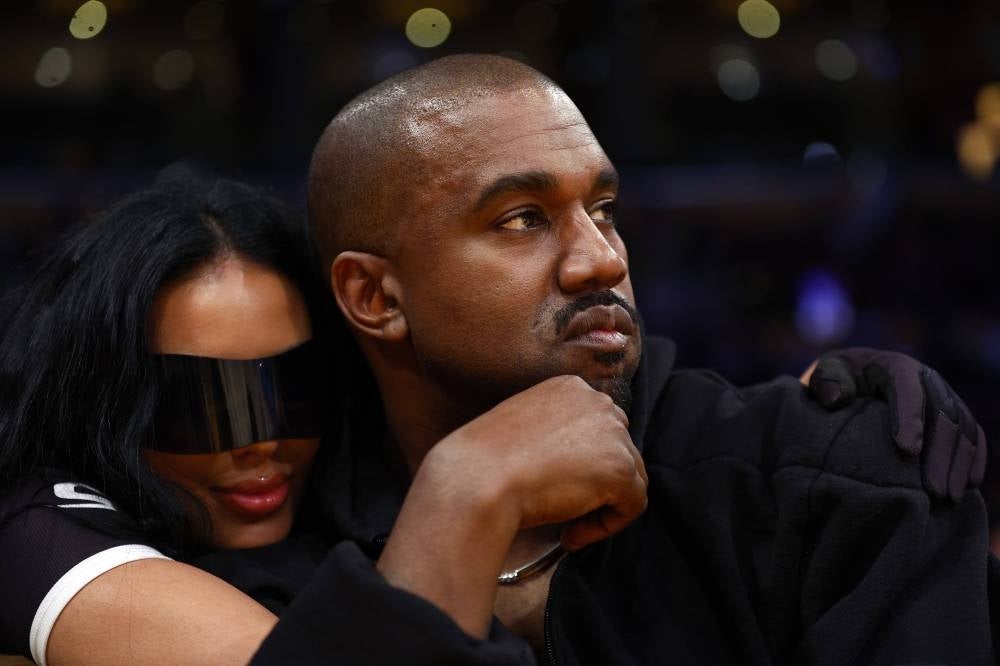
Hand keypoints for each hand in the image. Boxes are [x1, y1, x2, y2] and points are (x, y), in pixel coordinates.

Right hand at [377, 376, 646, 638]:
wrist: (477, 479)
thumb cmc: (484, 460)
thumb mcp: (521, 426)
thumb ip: (554, 432)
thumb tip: (575, 465)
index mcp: (571, 387)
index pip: (597, 428)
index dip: (583, 464)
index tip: (556, 486)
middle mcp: (598, 401)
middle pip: (619, 451)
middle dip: (597, 484)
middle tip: (564, 510)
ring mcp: (614, 434)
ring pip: (630, 479)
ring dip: (601, 507)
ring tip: (565, 527)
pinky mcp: (621, 470)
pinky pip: (632, 506)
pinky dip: (606, 527)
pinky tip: (570, 535)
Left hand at [805, 348, 986, 500]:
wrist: (851, 380)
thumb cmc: (835, 381)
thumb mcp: (824, 374)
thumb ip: (826, 381)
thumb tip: (836, 398)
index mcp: (893, 365)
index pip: (907, 388)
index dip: (910, 417)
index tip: (907, 451)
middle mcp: (926, 378)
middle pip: (943, 412)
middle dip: (941, 453)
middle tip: (933, 491)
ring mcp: (943, 395)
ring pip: (963, 427)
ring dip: (959, 463)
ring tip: (948, 498)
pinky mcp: (953, 414)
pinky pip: (973, 434)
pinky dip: (974, 458)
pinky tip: (968, 485)